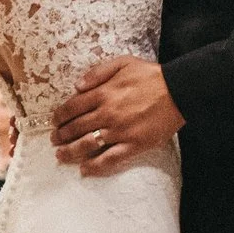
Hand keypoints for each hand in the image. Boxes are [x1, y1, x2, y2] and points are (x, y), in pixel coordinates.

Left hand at [51, 57, 184, 175]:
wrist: (179, 91)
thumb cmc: (151, 75)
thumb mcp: (122, 62)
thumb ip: (97, 72)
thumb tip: (76, 86)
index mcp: (103, 93)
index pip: (72, 107)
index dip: (60, 116)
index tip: (54, 121)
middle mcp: (107, 113)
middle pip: (76, 127)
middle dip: (61, 135)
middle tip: (54, 140)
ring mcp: (119, 131)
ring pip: (87, 144)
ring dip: (70, 152)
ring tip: (60, 156)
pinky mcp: (133, 145)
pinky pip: (110, 159)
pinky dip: (95, 166)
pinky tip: (84, 170)